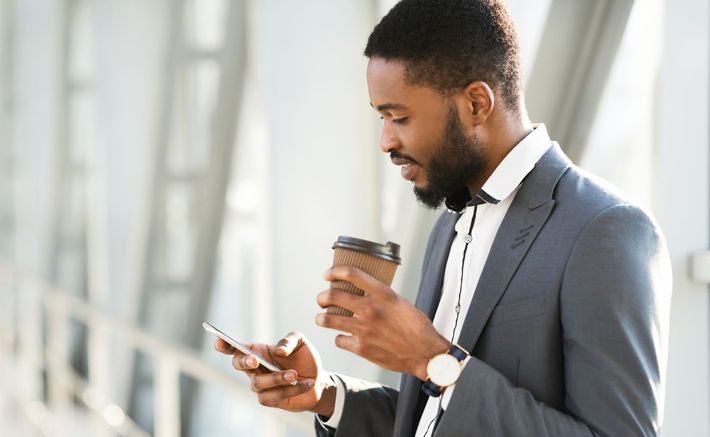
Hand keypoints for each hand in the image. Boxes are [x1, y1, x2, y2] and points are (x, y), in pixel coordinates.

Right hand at [215, 331, 335, 416]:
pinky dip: (292, 389)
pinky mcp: (268, 399)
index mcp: (257, 350)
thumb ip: (289, 341)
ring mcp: (259, 385)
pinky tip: (306, 383)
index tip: (219, 340)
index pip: (236, 347)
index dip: (224, 344)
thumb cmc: (304, 358)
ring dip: (277, 378)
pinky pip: (274, 396)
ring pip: (258, 383)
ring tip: (294, 374)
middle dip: (244, 362)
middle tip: (255, 360)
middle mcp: (254, 368)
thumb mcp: (300, 342)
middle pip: (238, 364)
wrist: (318, 380)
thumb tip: (277, 352)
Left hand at [316, 266, 451, 379]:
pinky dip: (340, 339)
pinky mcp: (361, 348)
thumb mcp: (401, 303)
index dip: (334, 272)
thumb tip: (366, 293)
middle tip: (322, 299)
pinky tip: (343, 338)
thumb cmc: (417, 328)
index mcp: (382, 294)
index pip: (351, 274)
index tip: (328, 275)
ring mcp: (363, 329)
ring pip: (328, 319)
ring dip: (321, 318)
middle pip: (332, 296)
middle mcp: (370, 309)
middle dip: (322, 297)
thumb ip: (382, 297)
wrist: (425, 354)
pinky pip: (339, 340)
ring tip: (321, 318)